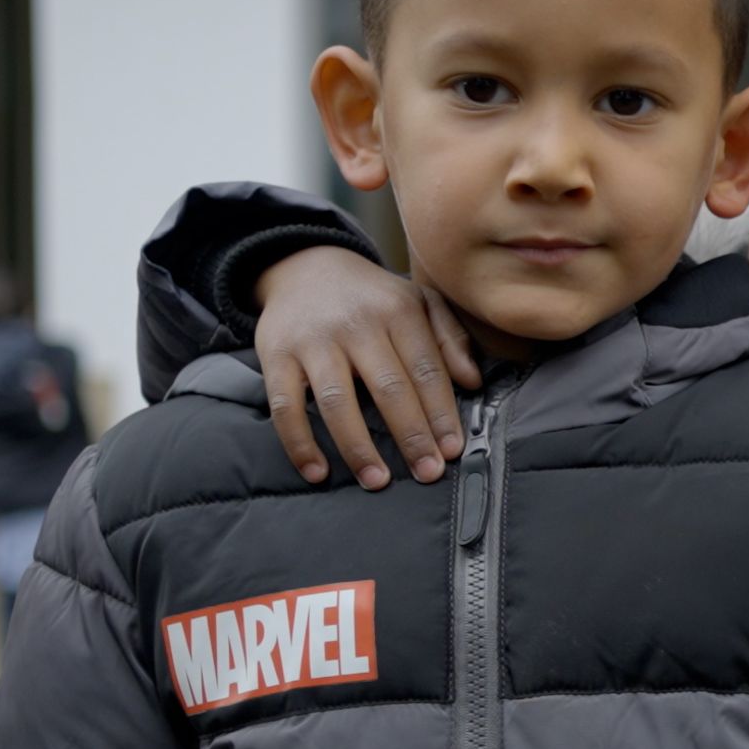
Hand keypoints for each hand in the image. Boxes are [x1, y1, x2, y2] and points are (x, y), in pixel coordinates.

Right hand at [255, 245, 477, 489]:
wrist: (305, 268)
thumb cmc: (372, 298)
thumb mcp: (419, 302)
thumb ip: (451, 338)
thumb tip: (473, 382)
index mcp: (397, 310)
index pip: (426, 369)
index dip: (441, 412)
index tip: (452, 450)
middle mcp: (356, 324)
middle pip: (388, 387)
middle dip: (411, 435)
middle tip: (427, 473)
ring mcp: (313, 340)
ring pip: (337, 401)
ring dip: (358, 447)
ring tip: (377, 480)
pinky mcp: (276, 355)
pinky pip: (286, 406)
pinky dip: (300, 443)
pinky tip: (317, 472)